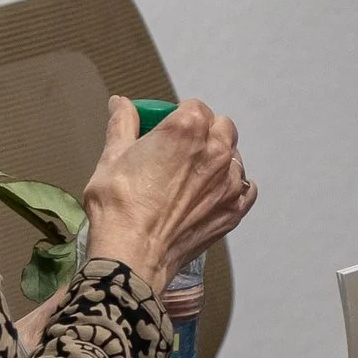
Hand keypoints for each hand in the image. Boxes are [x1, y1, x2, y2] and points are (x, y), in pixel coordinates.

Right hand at [82, 96, 253, 293]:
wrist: (132, 253)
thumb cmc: (119, 205)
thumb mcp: (112, 157)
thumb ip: (122, 124)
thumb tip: (121, 104)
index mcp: (188, 129)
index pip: (193, 107)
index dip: (177, 116)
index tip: (164, 130)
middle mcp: (216, 151)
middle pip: (220, 127)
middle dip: (204, 132)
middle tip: (179, 149)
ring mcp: (229, 182)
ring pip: (234, 157)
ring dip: (219, 159)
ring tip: (193, 174)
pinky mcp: (233, 210)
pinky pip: (245, 189)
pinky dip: (232, 188)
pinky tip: (213, 193)